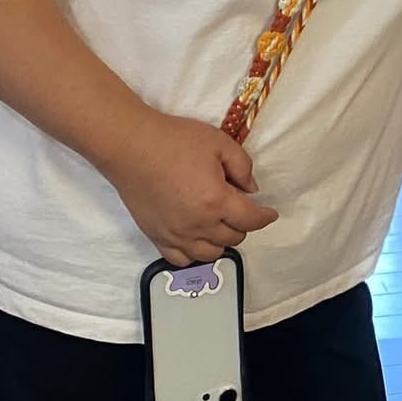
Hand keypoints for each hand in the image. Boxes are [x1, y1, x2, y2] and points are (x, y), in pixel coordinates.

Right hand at [100, 110, 277, 266]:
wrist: (132, 147)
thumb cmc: (176, 140)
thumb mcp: (219, 143)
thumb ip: (243, 167)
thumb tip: (251, 190)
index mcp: (217, 201)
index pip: (251, 220)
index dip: (265, 217)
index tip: (270, 213)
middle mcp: (198, 225)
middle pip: (233, 238)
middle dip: (243, 224)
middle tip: (237, 206)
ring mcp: (176, 235)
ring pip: (210, 253)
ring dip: (221, 240)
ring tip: (219, 223)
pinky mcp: (156, 237)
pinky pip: (182, 259)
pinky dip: (195, 252)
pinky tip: (197, 238)